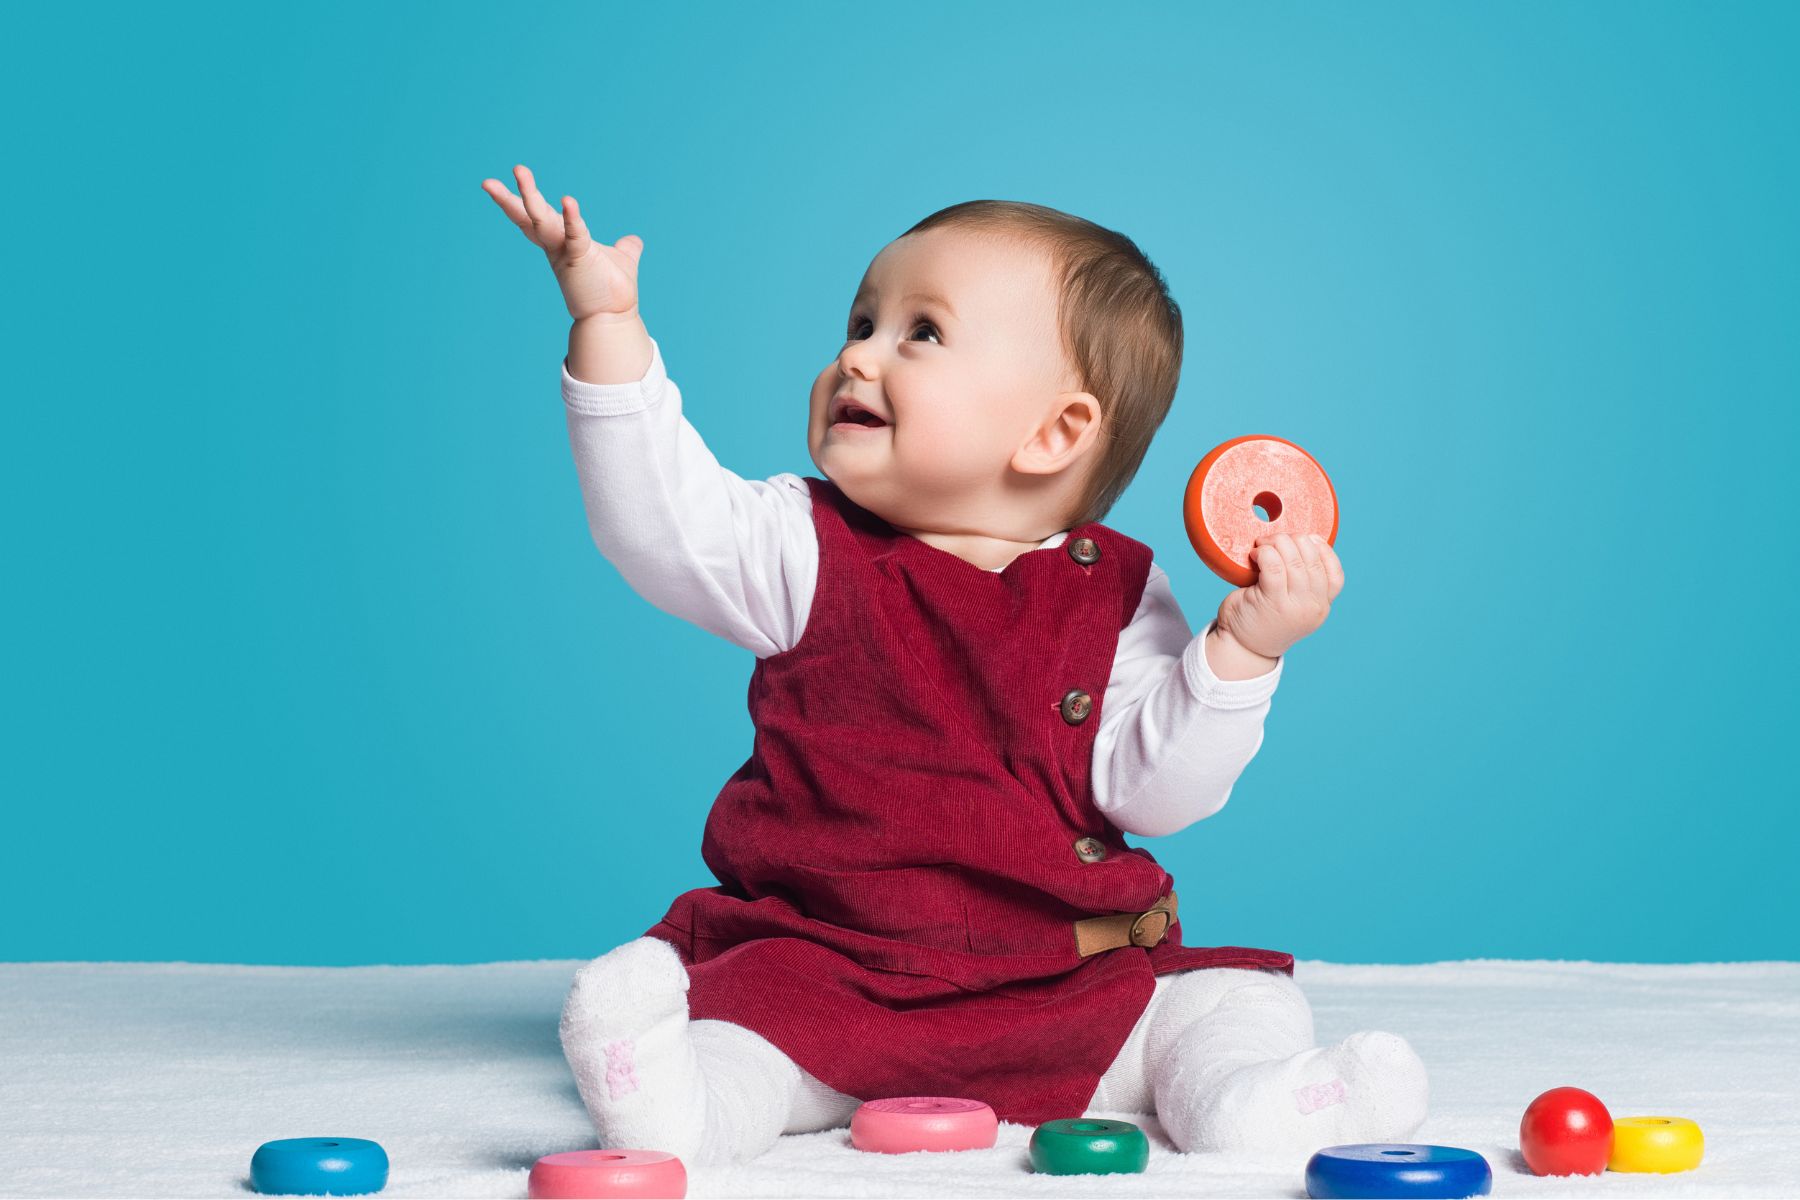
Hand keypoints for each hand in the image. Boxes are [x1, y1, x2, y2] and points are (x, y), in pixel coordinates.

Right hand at [480, 164, 643, 322]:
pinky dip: (572, 217)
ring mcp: (565, 252)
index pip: (534, 219)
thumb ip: (625, 248)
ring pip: (540, 220)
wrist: (614, 317)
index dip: (518, 202)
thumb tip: (634, 241)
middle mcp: (556, 246)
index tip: (502, 184)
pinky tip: (568, 200)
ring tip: (519, 171)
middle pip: (527, 218)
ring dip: (529, 195)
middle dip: (508, 199)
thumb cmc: (611, 290)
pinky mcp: (579, 258)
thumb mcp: (620, 261)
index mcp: (560, 243)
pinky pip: (574, 234)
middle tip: (487, 182)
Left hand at [1213, 532, 1344, 659]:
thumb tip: (1300, 544)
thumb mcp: (1294, 605)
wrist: (1242, 648)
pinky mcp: (1272, 601)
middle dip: (1294, 540)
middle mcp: (1313, 607)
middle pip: (1313, 560)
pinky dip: (1264, 552)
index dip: (1323, 550)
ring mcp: (1294, 605)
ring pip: (1294, 559)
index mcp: (1322, 606)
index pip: (1336, 574)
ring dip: (1276, 543)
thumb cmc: (1264, 618)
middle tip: (1273, 539)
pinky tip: (1254, 554)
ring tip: (1261, 545)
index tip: (1305, 539)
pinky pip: (1273, 565)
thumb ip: (1303, 584)